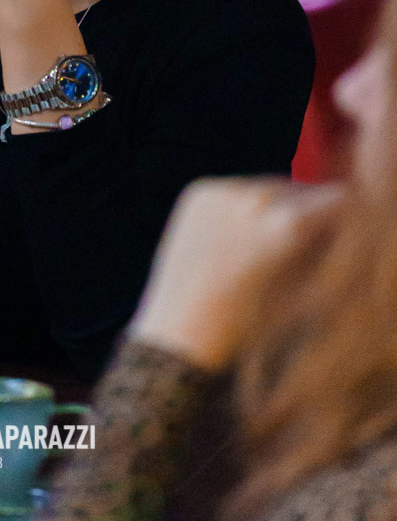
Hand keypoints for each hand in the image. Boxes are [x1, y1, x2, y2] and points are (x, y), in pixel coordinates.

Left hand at [127, 176, 345, 371]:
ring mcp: (223, 190)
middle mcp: (256, 197)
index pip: (335, 198)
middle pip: (301, 189)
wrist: (180, 333)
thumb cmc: (249, 326)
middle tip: (299, 246)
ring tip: (263, 246)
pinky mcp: (199, 191)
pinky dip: (243, 206)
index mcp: (288, 224)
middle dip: (308, 212)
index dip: (340, 219)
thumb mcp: (302, 291)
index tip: (333, 238)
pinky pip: (236, 189)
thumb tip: (334, 225)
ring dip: (276, 206)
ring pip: (268, 186)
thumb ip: (321, 250)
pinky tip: (235, 239)